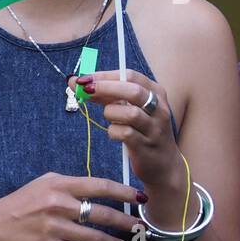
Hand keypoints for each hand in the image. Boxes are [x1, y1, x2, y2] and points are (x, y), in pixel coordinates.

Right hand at [0, 172, 143, 240]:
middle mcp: (59, 204)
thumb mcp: (42, 184)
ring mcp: (54, 227)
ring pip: (95, 237)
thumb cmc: (18, 203)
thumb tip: (99, 190)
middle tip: (140, 228)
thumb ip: (69, 185)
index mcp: (59, 185)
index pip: (100, 186)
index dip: (124, 192)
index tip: (141, 198)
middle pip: (103, 213)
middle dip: (126, 222)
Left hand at [73, 70, 182, 192]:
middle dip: (104, 88)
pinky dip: (113, 132)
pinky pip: (125, 134)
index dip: (104, 76)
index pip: (130, 76)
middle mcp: (159, 108)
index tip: (83, 79)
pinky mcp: (146, 145)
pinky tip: (114, 134)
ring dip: (110, 113)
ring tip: (110, 119)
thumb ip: (107, 95)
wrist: (163, 164)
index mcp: (155, 93)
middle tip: (84, 90)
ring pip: (130, 113)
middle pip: (132, 91)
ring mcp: (154, 128)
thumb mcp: (129, 107)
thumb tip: (76, 82)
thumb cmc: (141, 130)